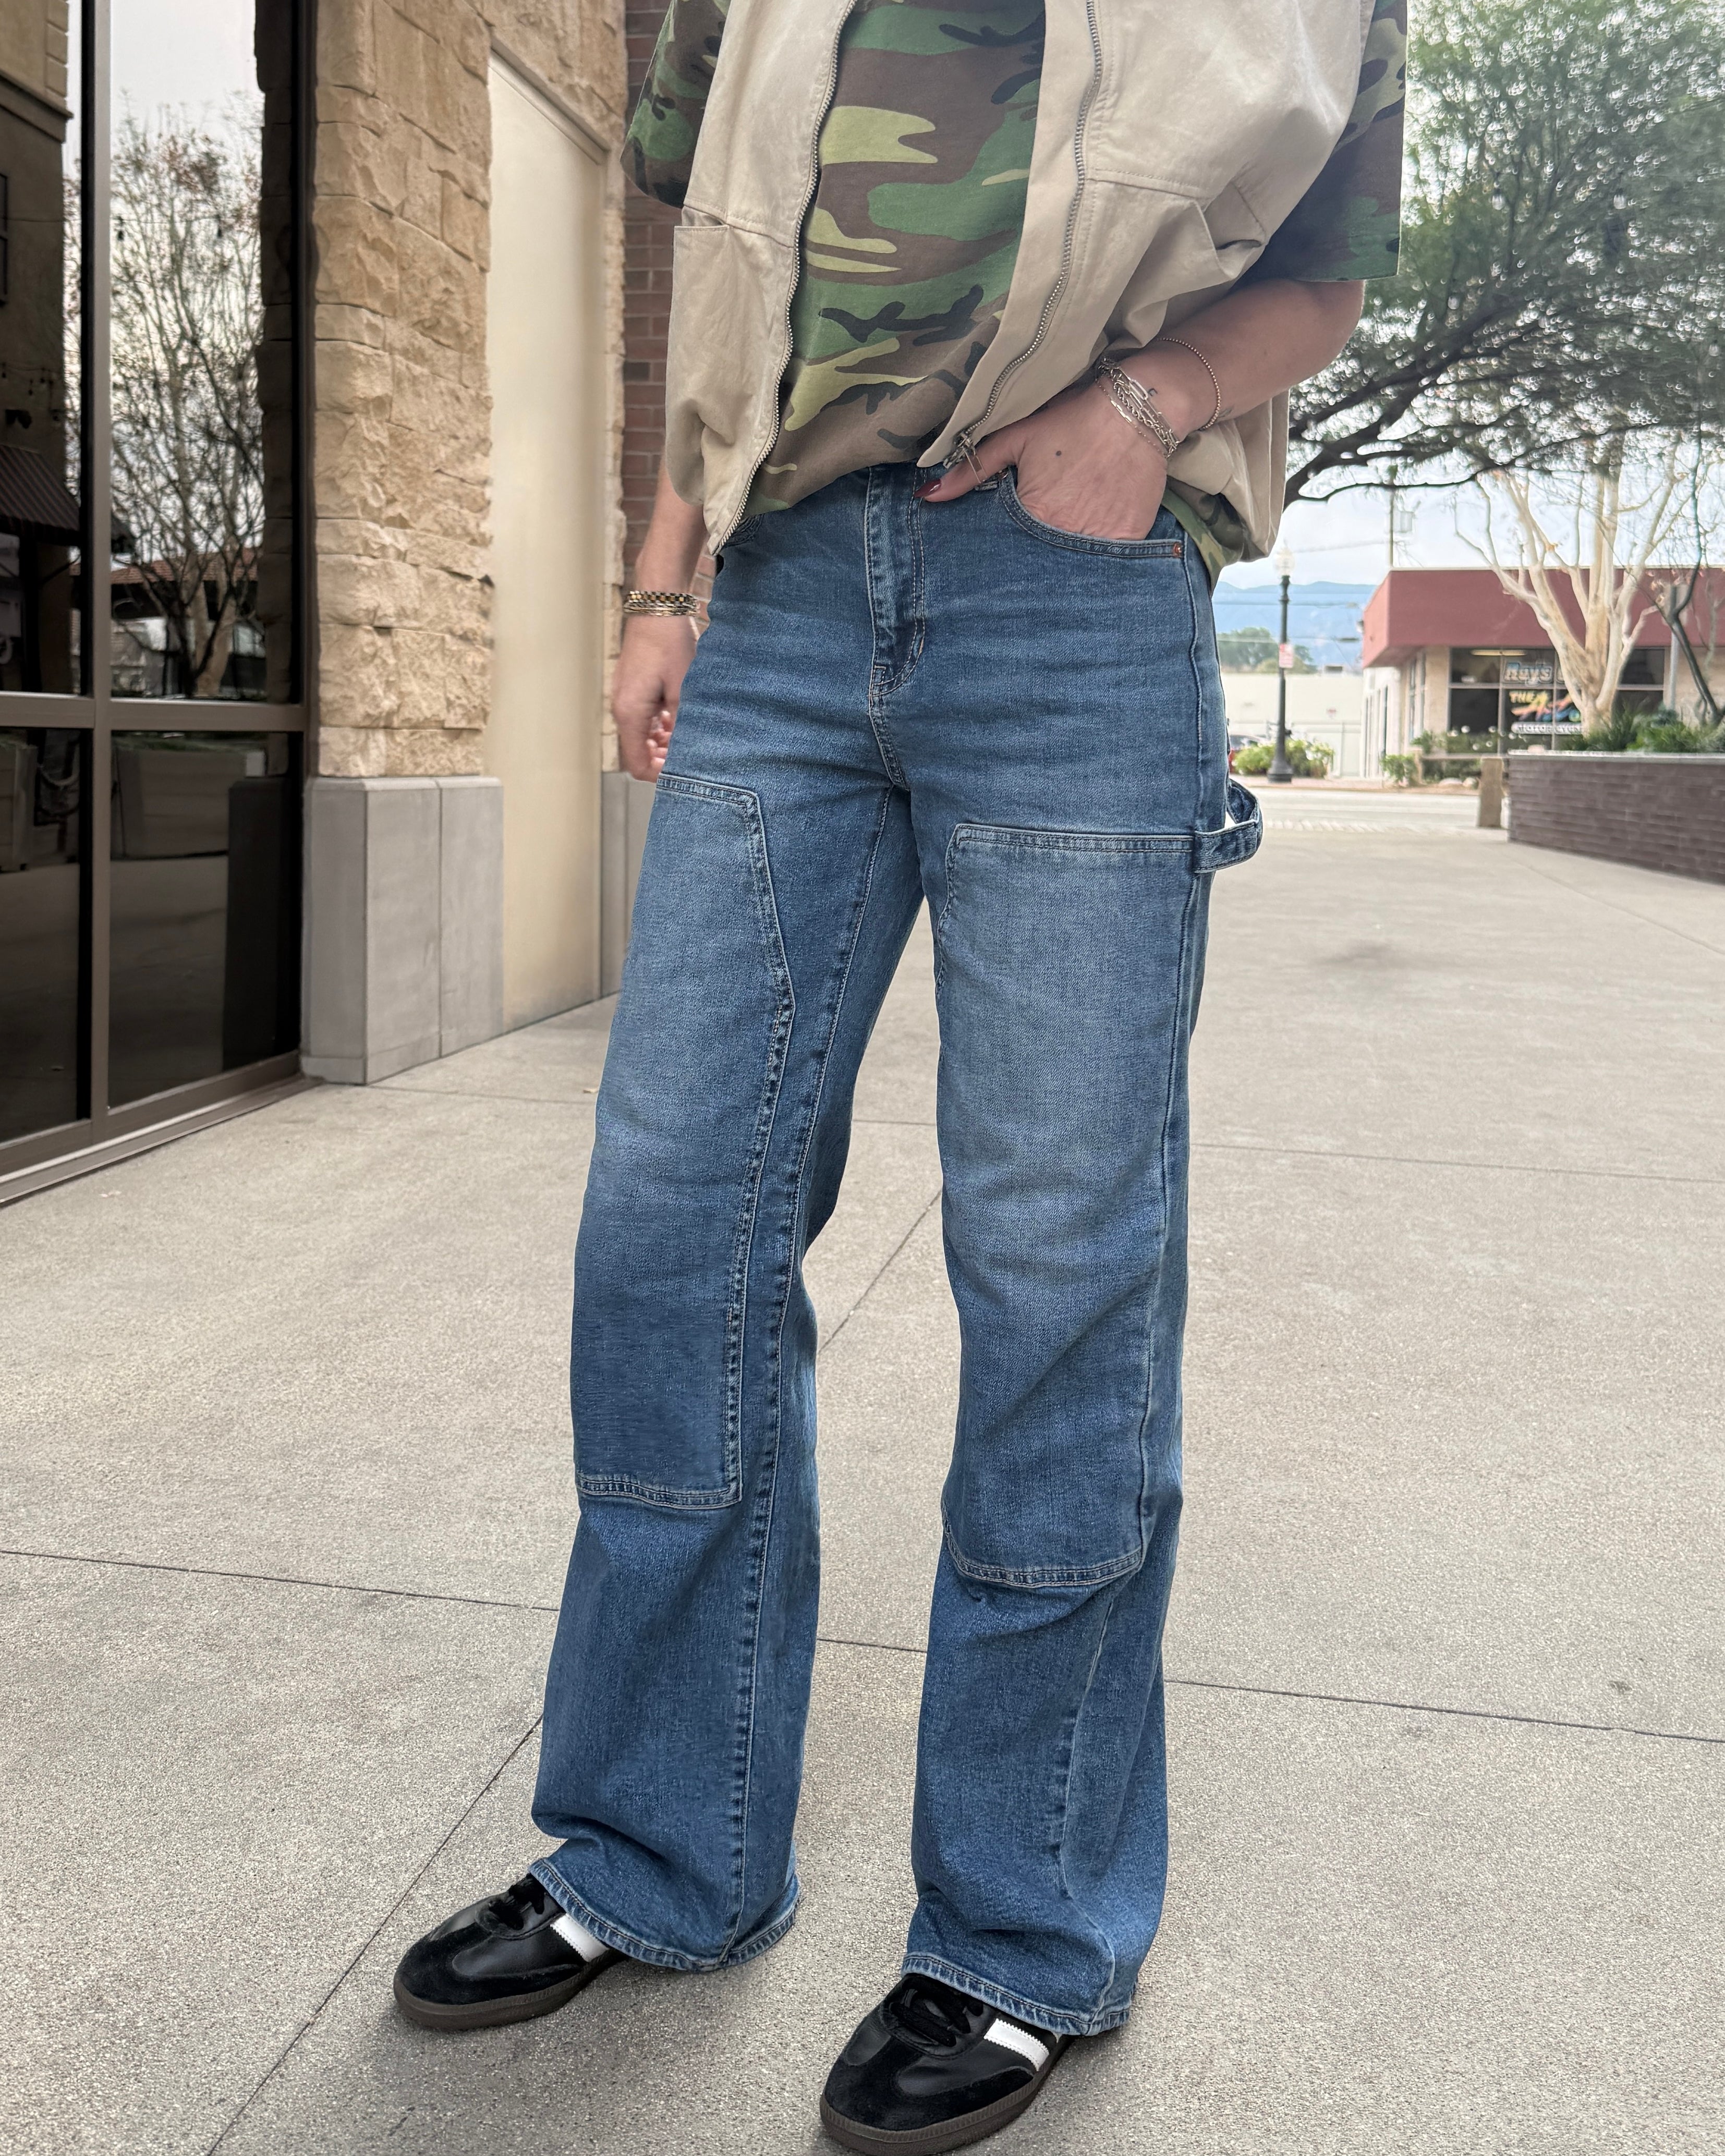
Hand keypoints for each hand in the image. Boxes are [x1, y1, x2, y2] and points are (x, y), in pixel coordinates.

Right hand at [612, 614, 695, 778]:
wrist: (658, 608)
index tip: (684, 770)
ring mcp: (625, 698)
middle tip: (692, 750)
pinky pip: (643, 719)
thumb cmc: (670, 644)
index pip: (637, 764)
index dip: (660, 775)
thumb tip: (686, 754)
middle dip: (664, 758)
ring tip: (689, 731)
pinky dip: (660, 724)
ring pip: (642, 736)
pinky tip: (680, 715)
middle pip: (639, 752)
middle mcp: (621, 709)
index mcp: (630, 714)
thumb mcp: (684, 690)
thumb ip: (682, 726)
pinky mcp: (632, 689)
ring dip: (664, 741)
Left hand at [916, 380, 1169, 540]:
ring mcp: (1098, 541)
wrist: (1137, 410)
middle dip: (1034, 558)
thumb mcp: (1016, 437)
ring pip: (1073, 565)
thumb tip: (927, 495)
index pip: (1009, 549)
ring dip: (1065, 559)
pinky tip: (1093, 536)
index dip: (1008, 546)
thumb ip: (973, 468)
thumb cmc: (1072, 420)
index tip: (1008, 544)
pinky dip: (1098, 555)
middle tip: (1042, 538)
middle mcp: (1064, 534)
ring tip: (1068, 533)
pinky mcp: (1127, 539)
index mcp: (1033, 514)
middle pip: (1041, 561)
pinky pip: (1108, 562)